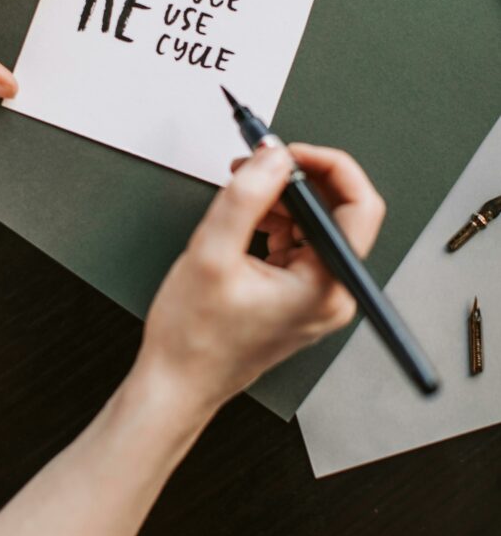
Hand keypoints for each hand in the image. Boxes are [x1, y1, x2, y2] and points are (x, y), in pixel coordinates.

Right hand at [137, 142, 384, 421]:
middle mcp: (333, 294)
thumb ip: (246, 198)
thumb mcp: (211, 253)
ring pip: (316, 224)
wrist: (177, 383)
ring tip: (242, 193)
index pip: (359, 206)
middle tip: (256, 164)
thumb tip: (273, 158)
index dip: (326, 165)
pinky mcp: (300, 297)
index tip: (288, 152)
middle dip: (295, 179)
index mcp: (325, 287)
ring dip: (282, 199)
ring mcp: (318, 298)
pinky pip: (301, 243)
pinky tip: (247, 220)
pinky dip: (276, 222)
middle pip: (338, 212)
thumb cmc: (193, 339)